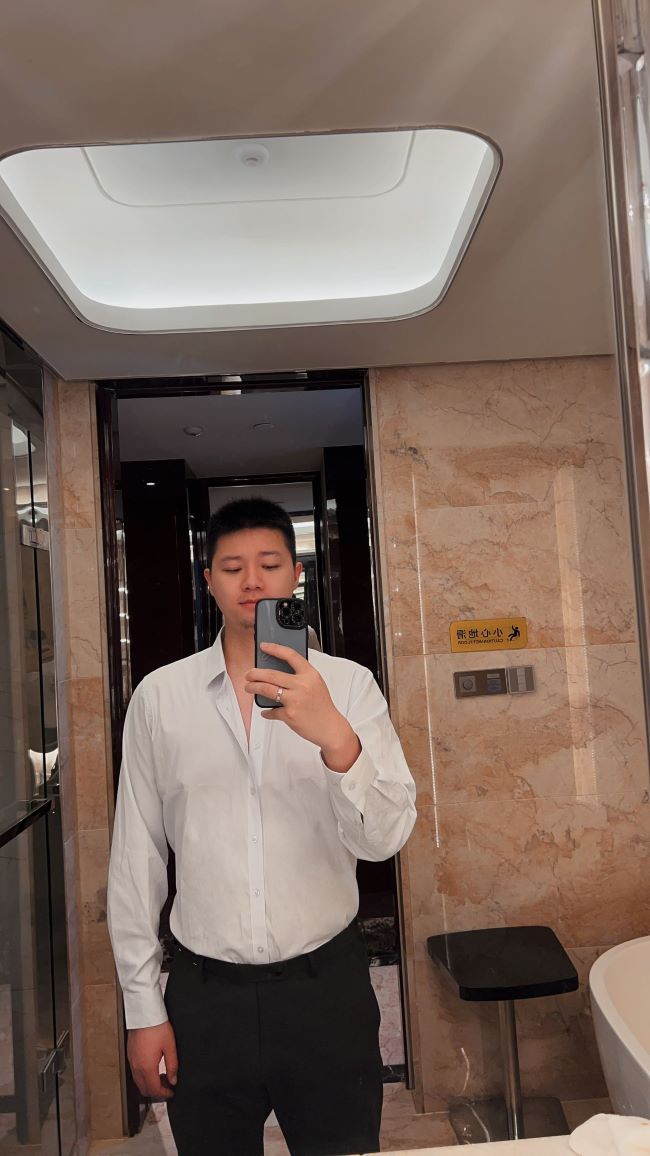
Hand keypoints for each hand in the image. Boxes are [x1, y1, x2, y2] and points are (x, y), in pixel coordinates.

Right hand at [127, 1021, 177, 1099]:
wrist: (144, 1014)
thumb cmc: (157, 1027)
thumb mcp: (170, 1047)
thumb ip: (172, 1066)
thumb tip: (173, 1080)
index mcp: (147, 1067)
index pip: (154, 1089)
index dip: (164, 1094)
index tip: (171, 1092)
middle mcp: (137, 1067)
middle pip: (144, 1089)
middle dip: (156, 1091)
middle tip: (167, 1087)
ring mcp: (132, 1061)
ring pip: (138, 1082)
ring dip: (150, 1084)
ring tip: (162, 1077)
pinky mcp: (130, 1055)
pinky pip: (135, 1073)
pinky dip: (144, 1076)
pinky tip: (153, 1069)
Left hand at [245, 643, 360, 771]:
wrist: (330, 728)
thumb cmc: (322, 706)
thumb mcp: (316, 685)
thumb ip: (301, 677)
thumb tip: (277, 673)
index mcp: (310, 675)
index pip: (290, 655)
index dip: (275, 649)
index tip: (264, 646)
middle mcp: (302, 685)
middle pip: (272, 674)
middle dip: (255, 673)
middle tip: (249, 674)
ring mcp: (295, 700)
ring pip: (267, 689)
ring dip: (254, 687)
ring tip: (249, 687)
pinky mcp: (289, 714)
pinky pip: (272, 710)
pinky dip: (266, 711)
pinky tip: (266, 711)